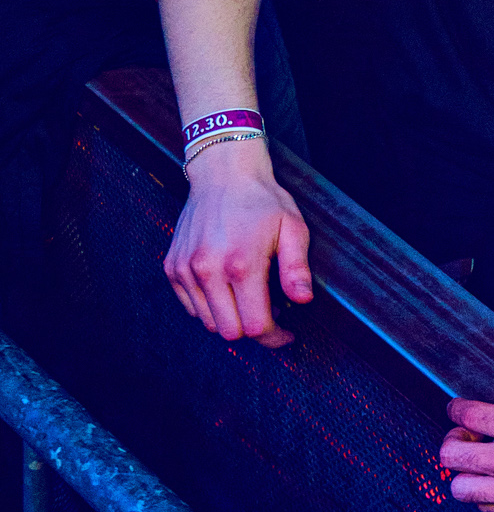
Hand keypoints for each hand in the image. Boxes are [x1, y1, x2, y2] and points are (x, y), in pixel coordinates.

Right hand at [164, 137, 311, 347]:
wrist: (223, 174)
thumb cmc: (262, 200)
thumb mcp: (293, 229)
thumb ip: (297, 268)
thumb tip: (303, 301)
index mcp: (241, 265)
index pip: (255, 326)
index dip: (274, 338)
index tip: (287, 334)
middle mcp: (208, 271)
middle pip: (229, 331)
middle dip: (253, 331)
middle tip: (271, 316)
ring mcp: (185, 270)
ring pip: (208, 322)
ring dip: (231, 319)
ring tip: (250, 299)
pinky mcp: (172, 268)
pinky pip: (191, 306)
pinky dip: (210, 307)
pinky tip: (228, 289)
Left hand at [441, 344, 493, 511]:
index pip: (468, 416)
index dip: (457, 410)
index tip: (457, 410)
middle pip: (450, 455)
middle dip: (451, 443)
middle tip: (463, 439)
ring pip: (459, 489)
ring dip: (464, 476)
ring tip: (476, 468)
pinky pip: (485, 511)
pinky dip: (486, 499)